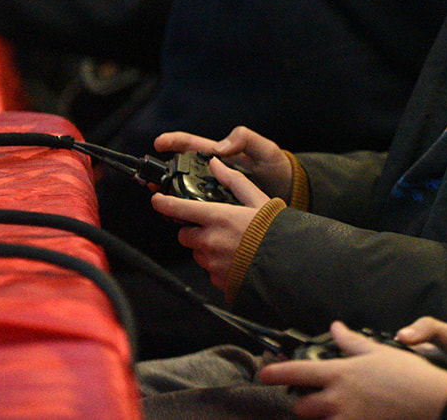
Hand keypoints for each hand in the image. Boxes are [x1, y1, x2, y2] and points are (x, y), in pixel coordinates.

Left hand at [152, 157, 268, 292]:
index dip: (165, 204)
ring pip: (198, 253)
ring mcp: (212, 264)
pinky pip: (210, 272)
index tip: (157, 200)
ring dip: (207, 249)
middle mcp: (210, 241)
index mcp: (218, 218)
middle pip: (185, 235)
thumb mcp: (258, 199)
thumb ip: (233, 181)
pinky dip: (219, 266)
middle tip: (216, 229)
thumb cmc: (275, 230)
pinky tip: (237, 261)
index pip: (181, 209)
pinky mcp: (218, 281)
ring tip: (233, 246)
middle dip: (194, 231)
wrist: (288, 264)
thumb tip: (216, 164)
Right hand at [154, 126, 293, 201]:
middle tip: (148, 180)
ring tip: (157, 200)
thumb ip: (244, 140)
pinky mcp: (220, 209)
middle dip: (162, 173)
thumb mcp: (265, 148)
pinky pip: (199, 210)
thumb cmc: (277, 167)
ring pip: (186, 192)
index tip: (159, 143)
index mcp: (221, 155)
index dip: (174, 142)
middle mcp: (213, 173)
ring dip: (170, 195)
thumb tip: (220, 149)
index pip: (192, 145)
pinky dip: (186, 214)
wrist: (290, 193)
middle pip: (181, 170)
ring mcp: (215, 192)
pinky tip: (179, 221)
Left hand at [257, 322, 446, 419]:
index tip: (263, 375)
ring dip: (322, 417)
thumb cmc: (407, 374)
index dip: (276, 373)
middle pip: (302, 408)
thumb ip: (350, 342)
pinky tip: (348, 416)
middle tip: (319, 399)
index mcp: (340, 374)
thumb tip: (335, 326)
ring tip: (338, 409)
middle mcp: (337, 399)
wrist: (431, 403)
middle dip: (306, 404)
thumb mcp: (377, 352)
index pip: (298, 373)